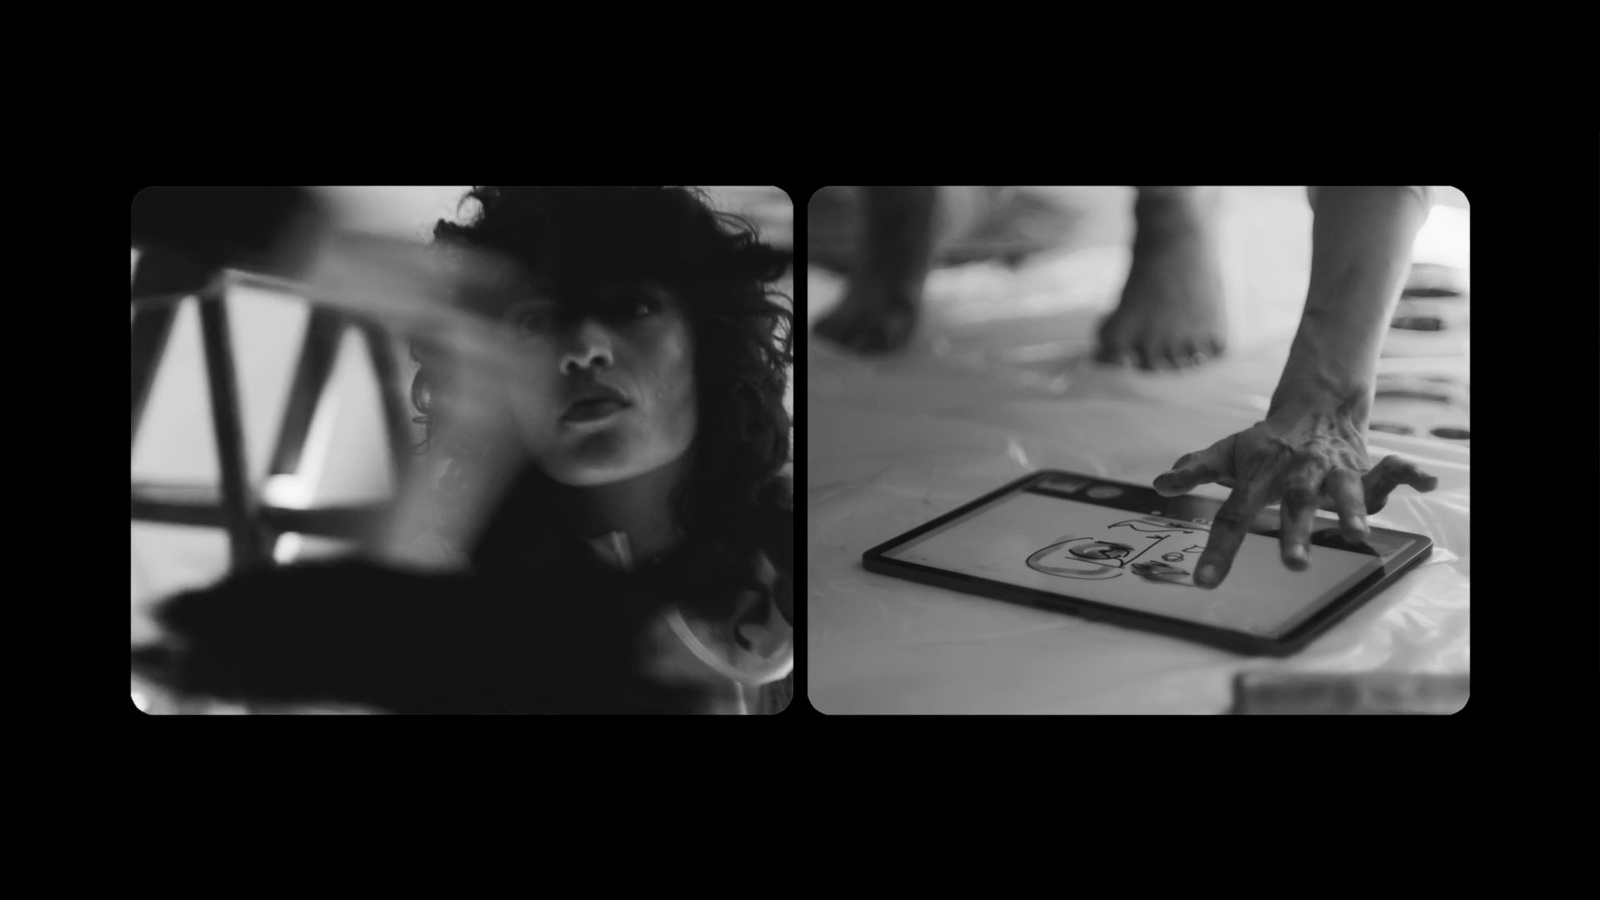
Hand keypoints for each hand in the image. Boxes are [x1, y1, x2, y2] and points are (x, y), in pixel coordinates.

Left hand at [1151, 404, 1437, 588]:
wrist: (1314, 405)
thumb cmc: (1266, 443)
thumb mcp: (1229, 453)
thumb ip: (1197, 469)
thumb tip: (1160, 485)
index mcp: (1262, 475)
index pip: (1235, 515)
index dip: (1219, 549)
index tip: (1204, 581)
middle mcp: (1299, 474)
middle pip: (1296, 504)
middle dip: (1296, 532)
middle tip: (1294, 564)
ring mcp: (1335, 471)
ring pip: (1346, 490)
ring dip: (1352, 510)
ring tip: (1356, 533)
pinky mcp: (1366, 467)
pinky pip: (1392, 468)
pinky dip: (1410, 474)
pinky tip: (1428, 482)